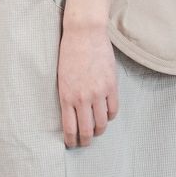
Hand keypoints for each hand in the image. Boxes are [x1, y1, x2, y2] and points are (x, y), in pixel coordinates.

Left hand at [57, 21, 119, 147]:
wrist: (84, 32)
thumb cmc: (69, 52)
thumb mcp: (61, 77)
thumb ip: (67, 96)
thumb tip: (72, 114)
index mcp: (67, 96)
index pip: (70, 129)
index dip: (72, 140)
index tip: (72, 144)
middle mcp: (82, 98)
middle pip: (87, 130)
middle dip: (86, 140)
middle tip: (85, 142)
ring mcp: (98, 92)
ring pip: (102, 123)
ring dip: (99, 130)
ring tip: (97, 130)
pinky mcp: (111, 85)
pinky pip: (113, 109)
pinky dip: (110, 116)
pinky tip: (106, 115)